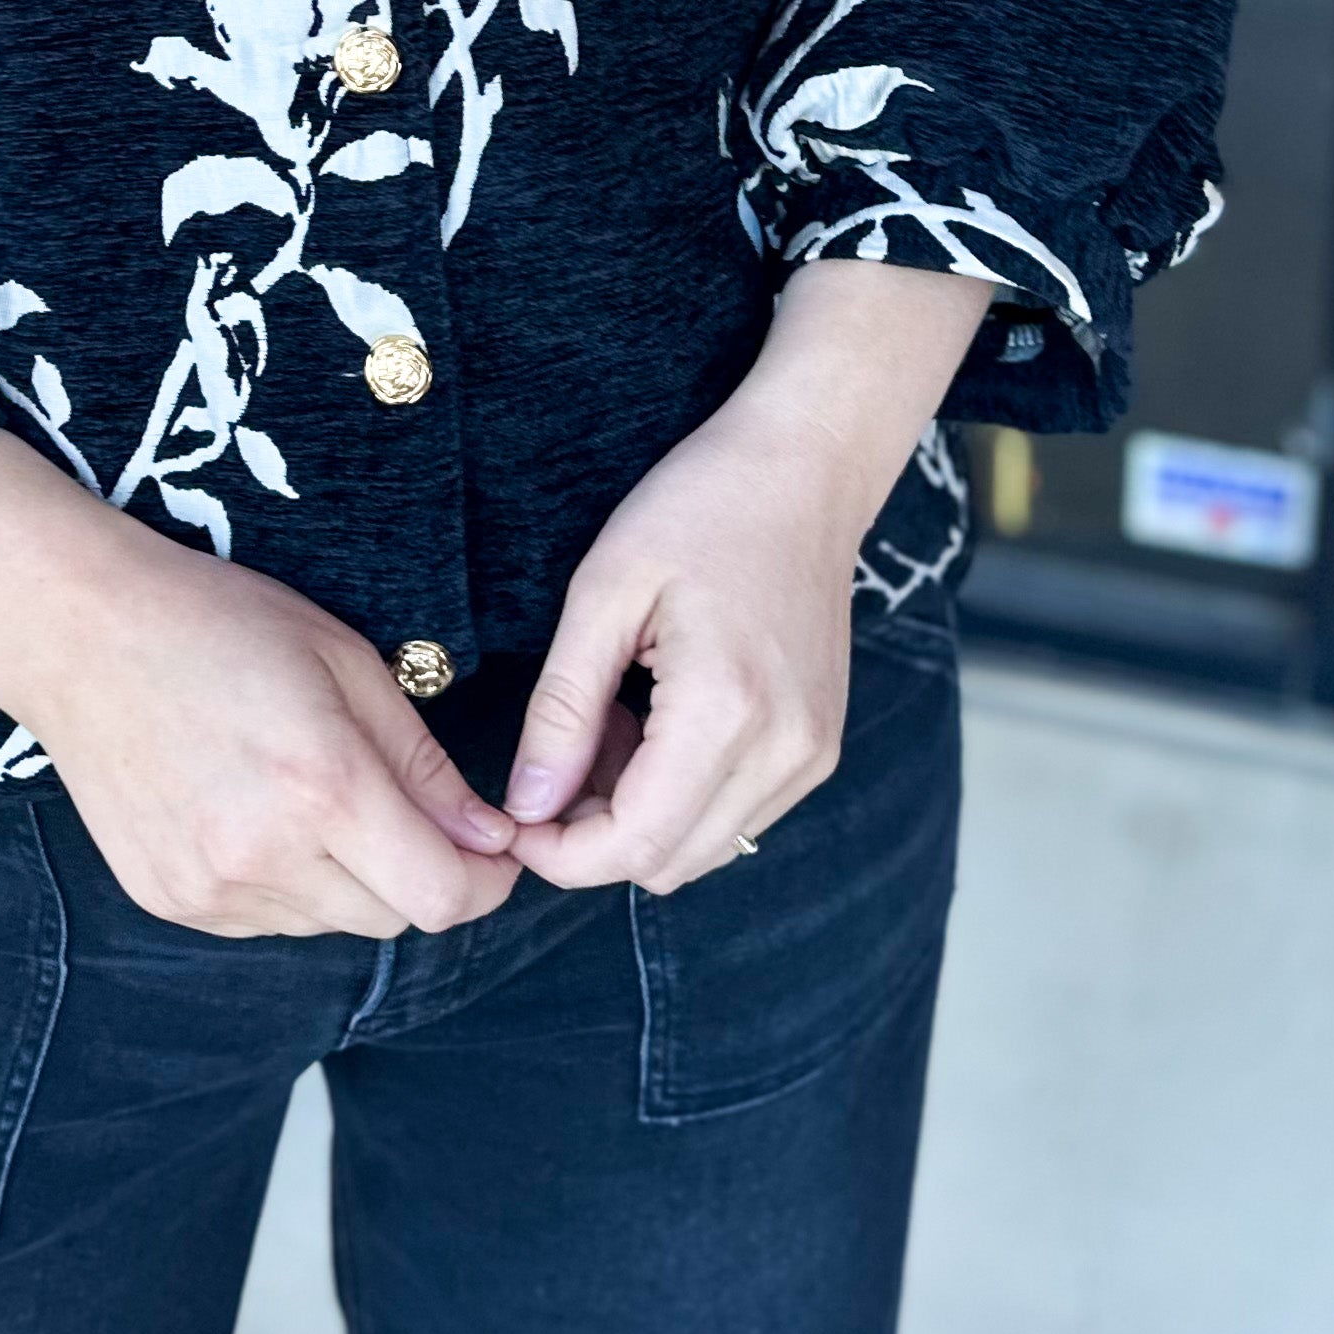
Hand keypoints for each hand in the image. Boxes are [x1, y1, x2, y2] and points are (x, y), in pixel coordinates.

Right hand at [0, 435, 518, 942]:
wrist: (82, 635)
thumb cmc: (220, 623)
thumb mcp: (344, 661)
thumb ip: (422, 763)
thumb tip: (489, 838)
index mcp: (321, 786)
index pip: (440, 897)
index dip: (486, 883)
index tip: (495, 851)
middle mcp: (265, 854)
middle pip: (392, 918)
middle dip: (422, 874)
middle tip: (407, 808)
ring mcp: (209, 889)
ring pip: (330, 924)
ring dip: (351, 881)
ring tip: (313, 795)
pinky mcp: (170, 901)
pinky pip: (267, 921)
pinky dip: (288, 884)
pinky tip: (259, 814)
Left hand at [503, 261, 990, 896]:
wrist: (806, 471)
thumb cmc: (700, 507)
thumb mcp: (604, 592)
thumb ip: (563, 708)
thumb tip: (527, 804)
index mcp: (728, 708)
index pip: (635, 843)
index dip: (561, 855)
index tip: (515, 819)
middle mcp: (785, 751)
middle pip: (668, 862)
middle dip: (594, 836)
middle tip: (559, 752)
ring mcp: (811, 755)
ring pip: (702, 849)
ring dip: (639, 816)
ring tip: (611, 723)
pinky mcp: (817, 749)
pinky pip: (736, 817)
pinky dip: (682, 797)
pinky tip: (655, 723)